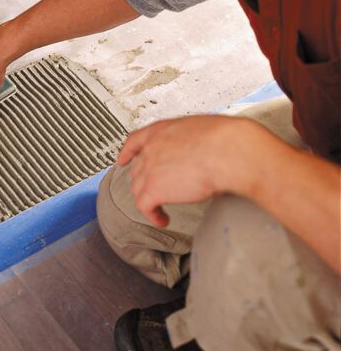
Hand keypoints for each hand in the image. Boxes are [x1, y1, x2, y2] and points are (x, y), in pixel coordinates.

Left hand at [117, 115, 264, 226]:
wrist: (227, 152)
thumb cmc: (226, 141)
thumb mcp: (202, 132)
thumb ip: (191, 141)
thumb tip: (201, 152)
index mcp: (162, 131)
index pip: (135, 141)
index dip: (128, 152)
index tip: (123, 159)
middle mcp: (152, 148)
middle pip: (139, 169)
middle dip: (146, 181)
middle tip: (157, 190)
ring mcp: (149, 168)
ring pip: (139, 188)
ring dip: (149, 199)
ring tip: (159, 208)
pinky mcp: (153, 189)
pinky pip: (145, 206)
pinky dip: (152, 215)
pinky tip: (161, 219)